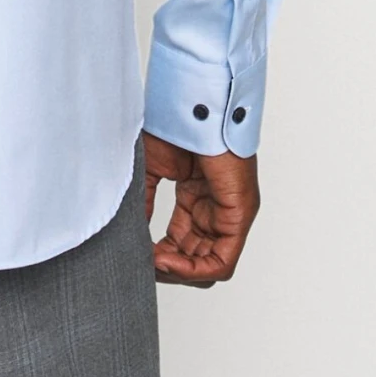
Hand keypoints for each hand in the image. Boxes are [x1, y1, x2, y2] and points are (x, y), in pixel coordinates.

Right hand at [142, 131, 259, 287]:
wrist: (192, 104)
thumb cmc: (175, 125)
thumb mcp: (152, 170)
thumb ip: (147, 203)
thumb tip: (136, 235)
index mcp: (197, 198)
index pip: (183, 243)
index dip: (161, 256)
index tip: (138, 255)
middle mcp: (216, 210)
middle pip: (196, 258)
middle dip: (169, 268)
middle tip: (145, 264)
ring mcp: (230, 214)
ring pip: (210, 266)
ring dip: (180, 272)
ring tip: (154, 263)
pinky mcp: (239, 215)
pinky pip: (222, 261)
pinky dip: (194, 269)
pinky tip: (167, 260)